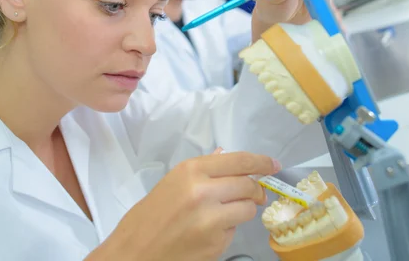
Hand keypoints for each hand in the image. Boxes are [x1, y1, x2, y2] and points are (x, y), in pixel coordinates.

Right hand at [92, 151, 279, 260]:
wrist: (135, 251)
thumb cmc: (149, 215)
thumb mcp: (172, 182)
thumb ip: (203, 171)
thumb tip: (226, 156)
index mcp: (191, 170)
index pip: (239, 160)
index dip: (261, 162)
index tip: (273, 164)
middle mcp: (204, 190)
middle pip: (248, 184)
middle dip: (256, 190)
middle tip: (254, 195)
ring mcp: (211, 219)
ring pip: (248, 209)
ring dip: (243, 211)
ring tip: (224, 214)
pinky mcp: (216, 243)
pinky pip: (234, 230)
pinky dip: (228, 229)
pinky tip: (209, 232)